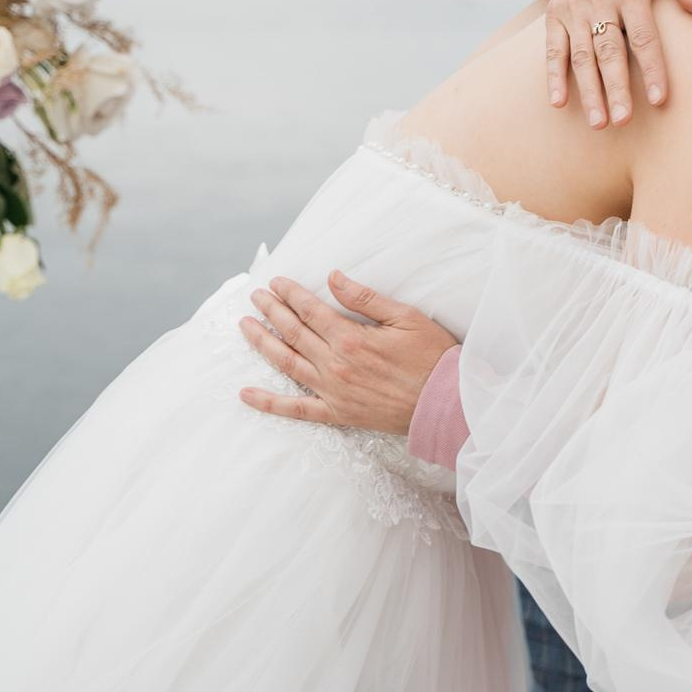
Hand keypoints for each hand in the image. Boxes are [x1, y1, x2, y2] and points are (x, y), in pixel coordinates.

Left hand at [237, 271, 456, 434]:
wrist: (446, 403)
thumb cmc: (431, 357)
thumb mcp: (405, 318)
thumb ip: (365, 299)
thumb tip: (334, 278)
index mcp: (351, 339)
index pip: (310, 310)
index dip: (290, 294)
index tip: (275, 282)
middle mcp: (335, 365)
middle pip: (293, 332)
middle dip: (271, 311)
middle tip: (255, 296)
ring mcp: (333, 391)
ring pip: (287, 364)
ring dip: (263, 343)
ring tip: (245, 326)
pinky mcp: (336, 413)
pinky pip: (296, 410)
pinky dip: (269, 402)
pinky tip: (246, 394)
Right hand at [542, 0, 691, 126]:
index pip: (643, 36)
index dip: (653, 69)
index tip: (661, 100)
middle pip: (609, 51)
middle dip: (616, 88)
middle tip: (624, 122)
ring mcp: (573, 9)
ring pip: (581, 56)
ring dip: (589, 91)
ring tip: (599, 123)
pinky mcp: (554, 15)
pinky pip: (553, 49)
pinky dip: (553, 76)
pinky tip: (559, 104)